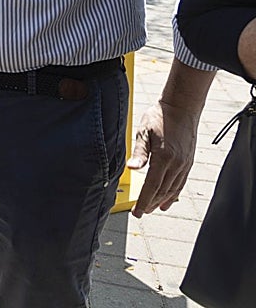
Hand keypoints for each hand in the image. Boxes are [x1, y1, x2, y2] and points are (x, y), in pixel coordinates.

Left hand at [128, 99, 198, 216]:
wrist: (181, 107)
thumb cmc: (160, 117)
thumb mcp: (144, 132)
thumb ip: (139, 152)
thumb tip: (131, 168)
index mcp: (164, 157)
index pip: (152, 186)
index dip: (144, 201)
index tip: (137, 212)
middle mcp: (177, 164)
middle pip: (163, 190)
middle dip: (151, 203)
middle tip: (141, 212)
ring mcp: (185, 164)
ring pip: (173, 188)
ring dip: (162, 200)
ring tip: (153, 208)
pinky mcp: (188, 161)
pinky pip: (181, 182)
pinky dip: (174, 193)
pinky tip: (169, 198)